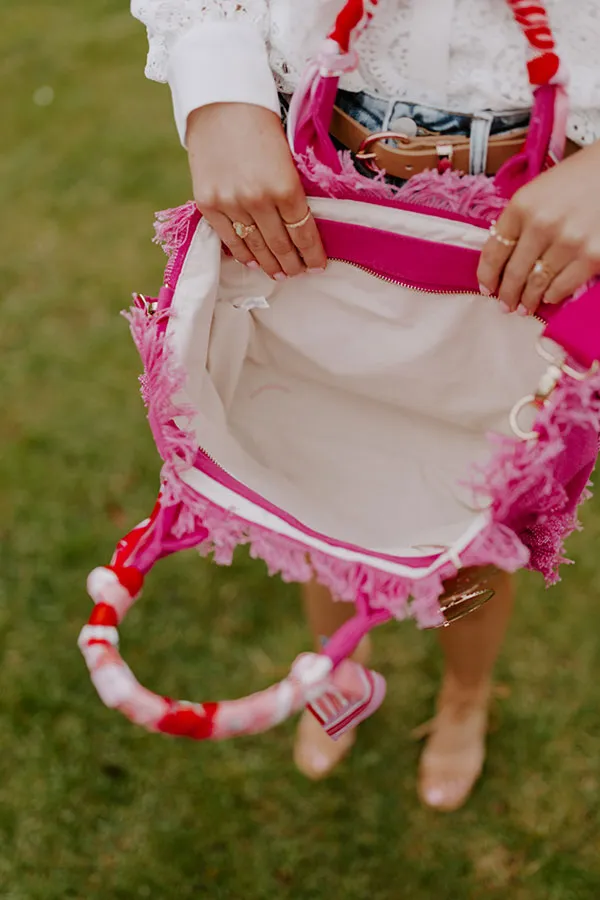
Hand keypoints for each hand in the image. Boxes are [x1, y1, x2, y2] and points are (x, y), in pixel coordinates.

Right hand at [186, 103, 326, 279]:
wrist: (220, 102)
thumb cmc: (261, 124)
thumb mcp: (288, 157)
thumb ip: (293, 192)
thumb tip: (300, 226)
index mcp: (285, 187)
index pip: (303, 234)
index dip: (312, 255)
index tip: (318, 266)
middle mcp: (258, 200)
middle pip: (280, 245)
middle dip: (292, 264)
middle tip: (298, 273)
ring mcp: (230, 204)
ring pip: (255, 247)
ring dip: (270, 264)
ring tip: (279, 273)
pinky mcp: (208, 204)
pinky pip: (229, 239)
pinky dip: (243, 254)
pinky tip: (253, 261)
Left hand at [477, 140, 599, 315]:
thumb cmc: (580, 177)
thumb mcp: (540, 190)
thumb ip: (521, 220)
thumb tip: (505, 258)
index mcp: (523, 205)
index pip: (494, 251)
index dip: (487, 275)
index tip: (487, 287)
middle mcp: (542, 225)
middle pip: (514, 273)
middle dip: (507, 294)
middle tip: (505, 305)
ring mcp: (568, 242)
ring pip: (537, 284)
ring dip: (528, 300)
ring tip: (525, 307)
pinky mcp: (592, 256)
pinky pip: (563, 286)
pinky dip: (553, 296)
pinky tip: (549, 297)